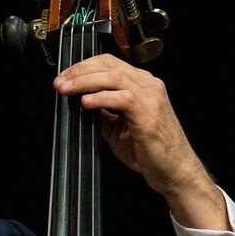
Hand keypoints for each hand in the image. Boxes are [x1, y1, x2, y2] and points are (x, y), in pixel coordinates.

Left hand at [53, 56, 229, 230]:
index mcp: (143, 85)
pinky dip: (100, 98)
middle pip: (108, 64)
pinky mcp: (148, 112)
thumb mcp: (120, 129)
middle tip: (60, 82)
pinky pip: (120, 97)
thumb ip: (105, 114)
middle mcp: (148, 85)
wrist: (175, 171)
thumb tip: (83, 105)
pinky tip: (85, 103)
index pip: (110, 63)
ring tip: (66, 90)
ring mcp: (150, 96)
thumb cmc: (153, 153)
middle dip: (79, 71)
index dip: (84, 67)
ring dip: (84, 82)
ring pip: (112, 76)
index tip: (65, 77)